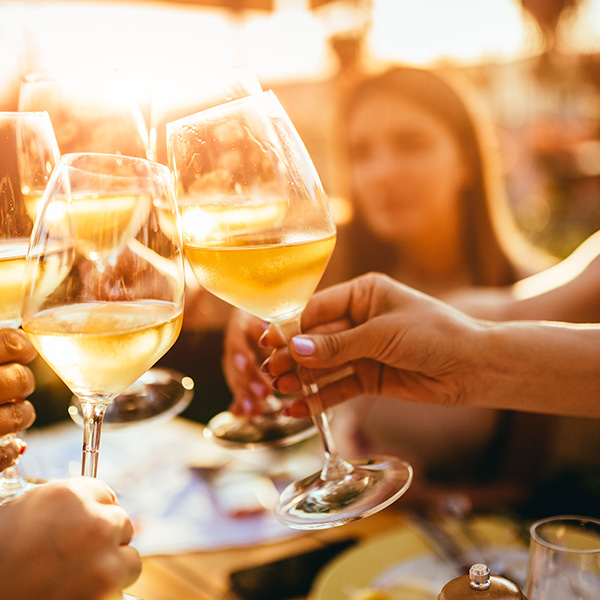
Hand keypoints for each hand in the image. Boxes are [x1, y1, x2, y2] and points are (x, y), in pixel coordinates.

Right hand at [0, 329, 36, 471]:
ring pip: (21, 416)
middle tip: (11, 387)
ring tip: (5, 413)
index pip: (10, 342)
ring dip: (20, 415)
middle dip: (21, 383)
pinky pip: (8, 453)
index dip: (21, 347)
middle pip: (20, 380)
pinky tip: (4, 443)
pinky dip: (11, 449)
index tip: (22, 351)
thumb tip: (20, 339)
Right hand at [0, 477, 141, 599]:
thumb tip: (92, 506)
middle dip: (104, 538)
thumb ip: (66, 506)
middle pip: (120, 521)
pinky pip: (127, 577)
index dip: (93, 513)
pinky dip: (114, 585)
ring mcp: (102, 555)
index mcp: (70, 495)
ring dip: (113, 562)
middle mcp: (92, 521)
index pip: (105, 494)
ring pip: (129, 552)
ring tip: (82, 575)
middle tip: (77, 555)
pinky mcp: (106, 586)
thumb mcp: (29, 511)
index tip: (81, 528)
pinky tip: (87, 589)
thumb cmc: (1, 553)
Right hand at [221, 309, 269, 415]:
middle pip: (235, 362)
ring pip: (236, 377)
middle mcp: (235, 340)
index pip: (237, 338)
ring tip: (255, 411)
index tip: (249, 363)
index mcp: (242, 323)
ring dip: (245, 394)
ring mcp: (236, 357)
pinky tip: (241, 414)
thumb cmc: (275, 311)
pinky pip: (238, 388)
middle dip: (248, 379)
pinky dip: (240, 402)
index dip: (242, 351)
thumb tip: (270, 328)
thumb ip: (275, 323)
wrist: (263, 312)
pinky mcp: (241, 372)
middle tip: (263, 392)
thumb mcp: (276, 313)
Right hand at [261, 273, 477, 416]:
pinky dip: (320, 397)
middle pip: (317, 338)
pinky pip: (339, 387)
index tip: (268, 341)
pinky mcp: (370, 377)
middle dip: (294, 355)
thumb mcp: (382, 334)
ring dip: (302, 377)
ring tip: (278, 390)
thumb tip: (295, 349)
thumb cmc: (434, 335)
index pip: (318, 308)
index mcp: (364, 294)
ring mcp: (364, 350)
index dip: (292, 326)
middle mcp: (361, 319)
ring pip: (325, 365)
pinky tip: (299, 408)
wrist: (474, 367)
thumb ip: (337, 345)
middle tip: (270, 371)